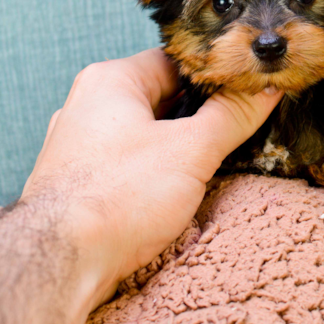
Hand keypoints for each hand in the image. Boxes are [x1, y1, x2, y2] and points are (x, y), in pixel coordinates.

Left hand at [20, 48, 281, 308]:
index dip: (215, 76)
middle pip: (160, 97)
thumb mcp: (191, 151)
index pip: (175, 61)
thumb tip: (265, 88)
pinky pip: (126, 163)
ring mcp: (78, 145)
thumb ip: (231, 116)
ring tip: (209, 164)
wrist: (58, 263)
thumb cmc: (117, 196)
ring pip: (143, 133)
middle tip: (236, 130)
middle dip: (198, 116)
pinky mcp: (77, 181)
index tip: (247, 92)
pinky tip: (172, 192)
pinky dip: (152, 171)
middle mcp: (88, 105)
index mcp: (110, 81)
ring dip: (176, 147)